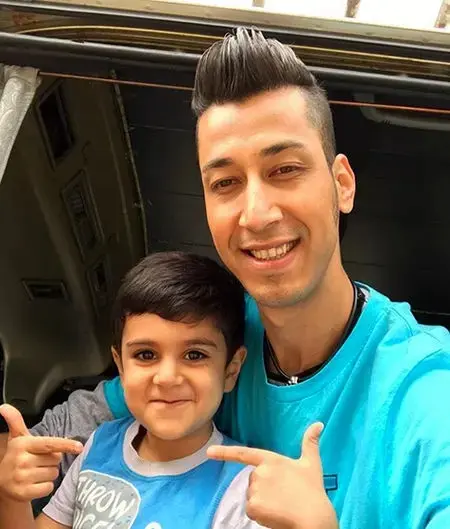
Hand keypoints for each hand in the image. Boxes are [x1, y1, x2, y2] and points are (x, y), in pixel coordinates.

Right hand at [0, 404, 82, 501]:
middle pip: (55, 459)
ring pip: (53, 474)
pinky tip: (35, 484)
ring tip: (36, 473)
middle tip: (38, 461)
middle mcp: (21, 461)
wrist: (2, 484)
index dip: (66, 444)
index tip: (79, 447)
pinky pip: (49, 487)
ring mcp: (22, 478)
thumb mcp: (17, 439)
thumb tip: (3, 406)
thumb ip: (15, 421)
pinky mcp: (24, 493)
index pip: (49, 444)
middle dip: (52, 460)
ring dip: (49, 474)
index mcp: (23, 445)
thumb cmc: (16, 457)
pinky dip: (46, 487)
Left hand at [207, 422, 336, 528]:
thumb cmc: (313, 491)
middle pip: (252, 481)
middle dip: (263, 489)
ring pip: (252, 497)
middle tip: (283, 495)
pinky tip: (275, 515)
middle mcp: (260, 471)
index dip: (225, 453)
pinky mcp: (253, 505)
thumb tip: (319, 424)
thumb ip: (310, 443)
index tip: (209, 452)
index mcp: (271, 459)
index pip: (244, 454)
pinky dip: (261, 516)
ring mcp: (255, 488)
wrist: (314, 518)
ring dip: (263, 502)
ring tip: (281, 505)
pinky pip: (251, 511)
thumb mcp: (312, 464)